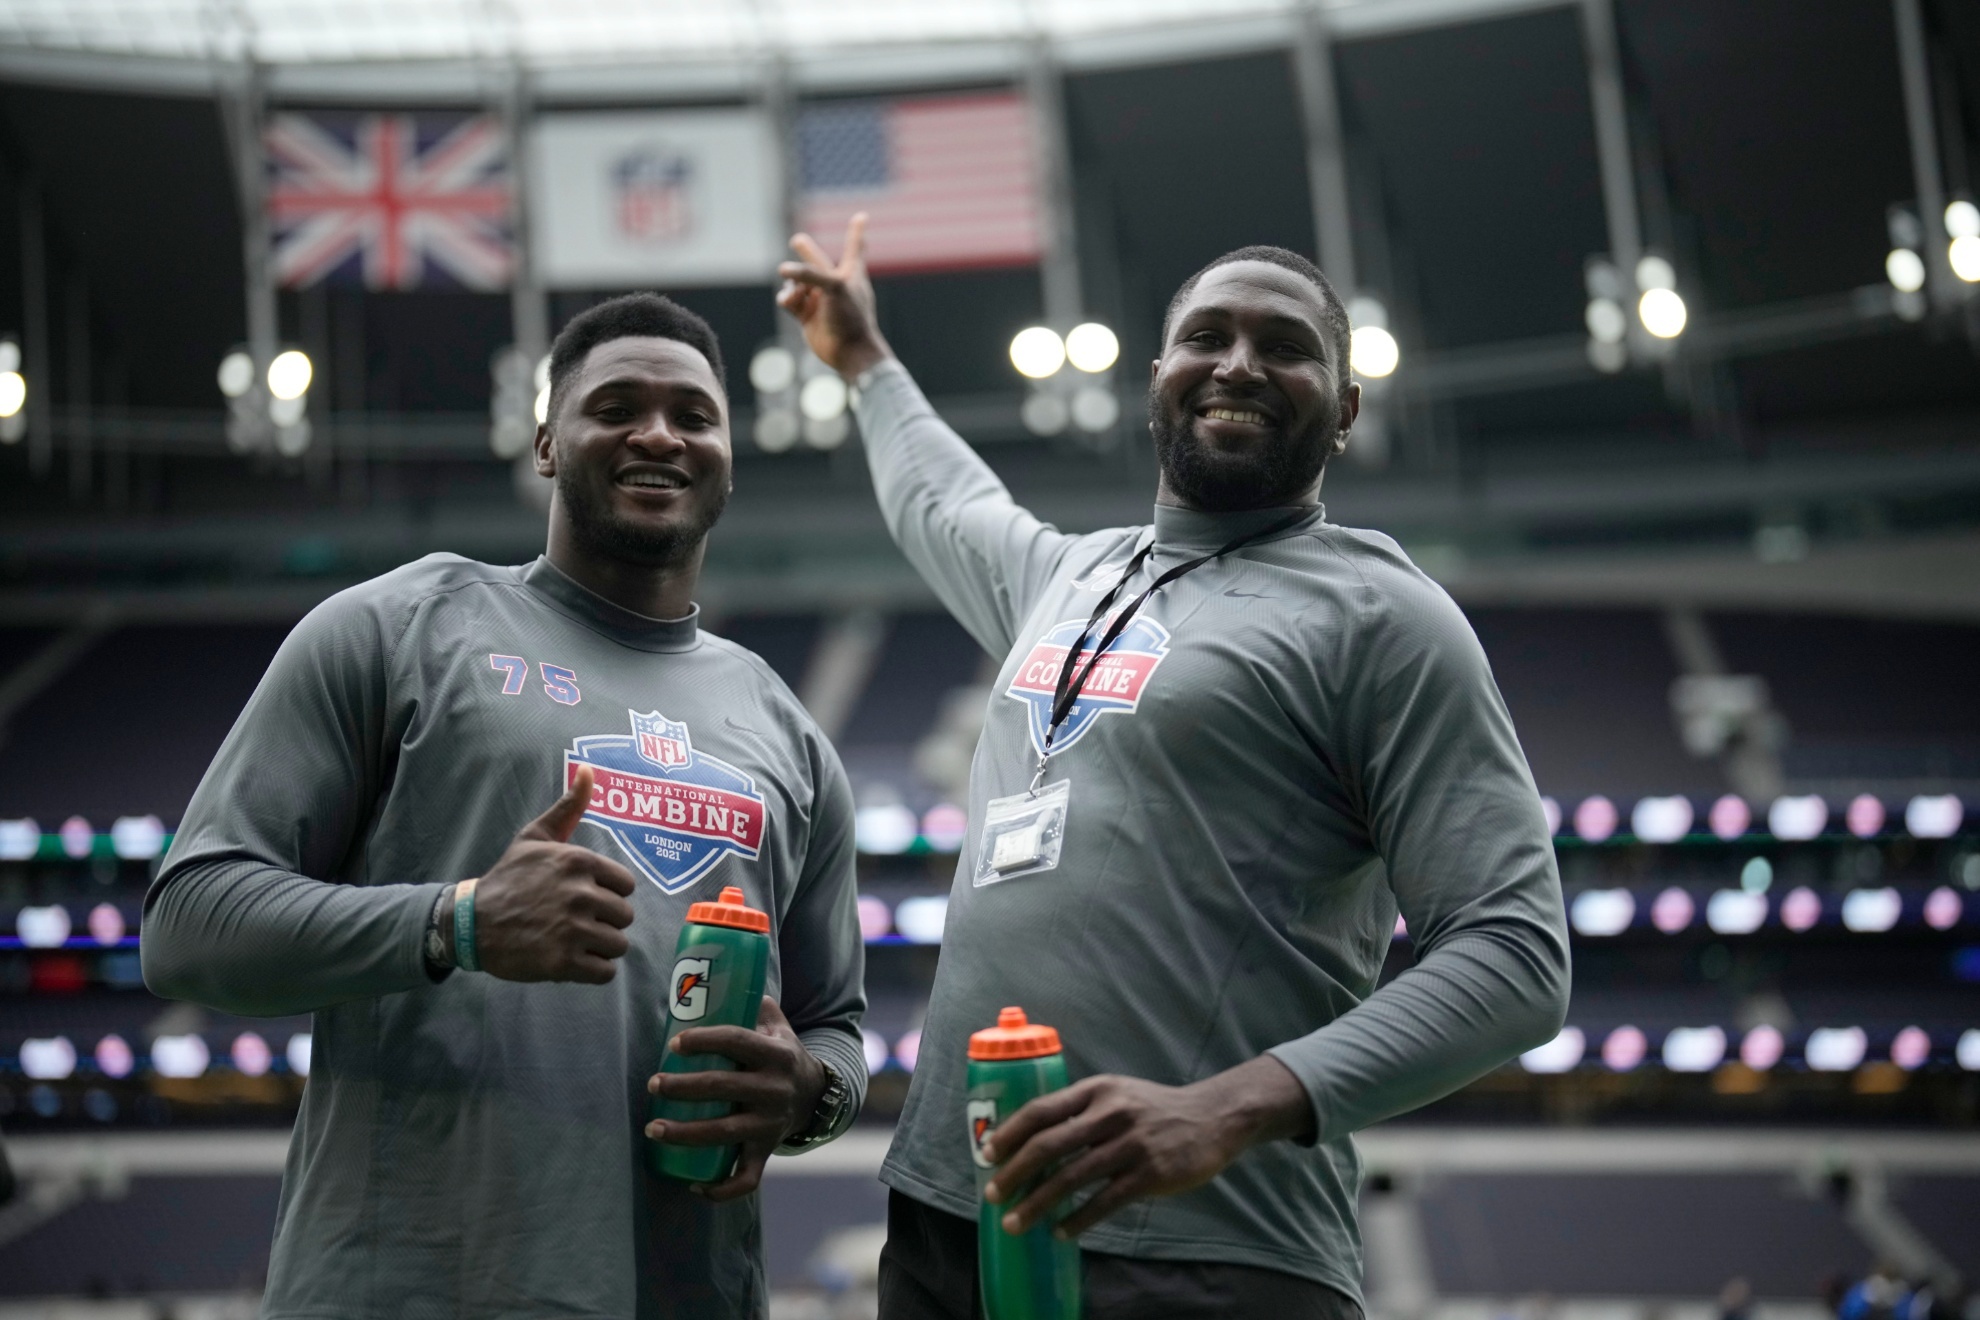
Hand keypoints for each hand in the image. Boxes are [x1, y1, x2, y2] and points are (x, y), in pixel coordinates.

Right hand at [472, 765, 636, 983]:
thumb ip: (568, 807)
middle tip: (577, 922)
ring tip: (576, 941)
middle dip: (605, 922)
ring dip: (601, 947)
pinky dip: (594, 970)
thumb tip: (589, 771)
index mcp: (579, 862)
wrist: (471, 923)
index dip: (609, 893)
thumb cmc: (508, 878)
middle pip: (624, 917)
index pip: (627, 885)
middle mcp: (580, 894)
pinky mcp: (564, 963)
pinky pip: (605, 972)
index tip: (586, 897)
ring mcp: (572, 930)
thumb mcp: (535, 837)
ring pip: (618, 945)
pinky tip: (574, 960)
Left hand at [644, 997, 827, 1200]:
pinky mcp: (766, 1150)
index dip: (705, 1041)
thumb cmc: (782, 1054)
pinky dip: (721, 1189)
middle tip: (653, 1084)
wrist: (815, 1094)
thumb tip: (716, 978)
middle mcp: (774, 1090)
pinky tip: (693, 1186)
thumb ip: (753, 1004)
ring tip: (653, 1128)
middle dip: (682, 1087)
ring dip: (685, 1134)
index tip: (675, 1044)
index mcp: (775, 1054)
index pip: (737, 1042)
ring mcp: (770, 1124)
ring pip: (724, 1134)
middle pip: (722, 1088)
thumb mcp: (778, 1025)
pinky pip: (746, 1178)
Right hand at [776, 214, 892, 379]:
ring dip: (793, 284)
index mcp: (850, 274)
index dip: (856, 232)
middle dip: (807, 252)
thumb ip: (809, 274)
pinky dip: (787, 299)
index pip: (854, 248)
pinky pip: (790, 300)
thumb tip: (783, 270)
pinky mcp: (807, 316)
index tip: (862, 216)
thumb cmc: (850, 316)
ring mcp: (820, 301)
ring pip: (798, 283)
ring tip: (796, 294)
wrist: (849, 352)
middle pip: (817, 262)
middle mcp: (835, 285)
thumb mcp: (834, 287)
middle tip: (798, 240)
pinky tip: (789, 302)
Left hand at [981, 1055, 1311, 1237]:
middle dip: (1014, 1173)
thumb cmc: (1154, 1109)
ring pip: (1072, 1178)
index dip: (1009, 1134)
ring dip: (1038, 1204)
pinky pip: (1105, 1202)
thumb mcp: (1116, 1094)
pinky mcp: (1150, 1173)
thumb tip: (1031, 1140)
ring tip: (1017, 1223)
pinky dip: (1079, 1219)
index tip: (986, 1155)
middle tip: (993, 1195)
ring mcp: (1131, 1144)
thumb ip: (1080, 1111)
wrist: (1213, 1118)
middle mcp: (1110, 1113)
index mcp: (1096, 1091)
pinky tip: (1061, 1232)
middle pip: (1049, 1145)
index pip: (1040, 1110)